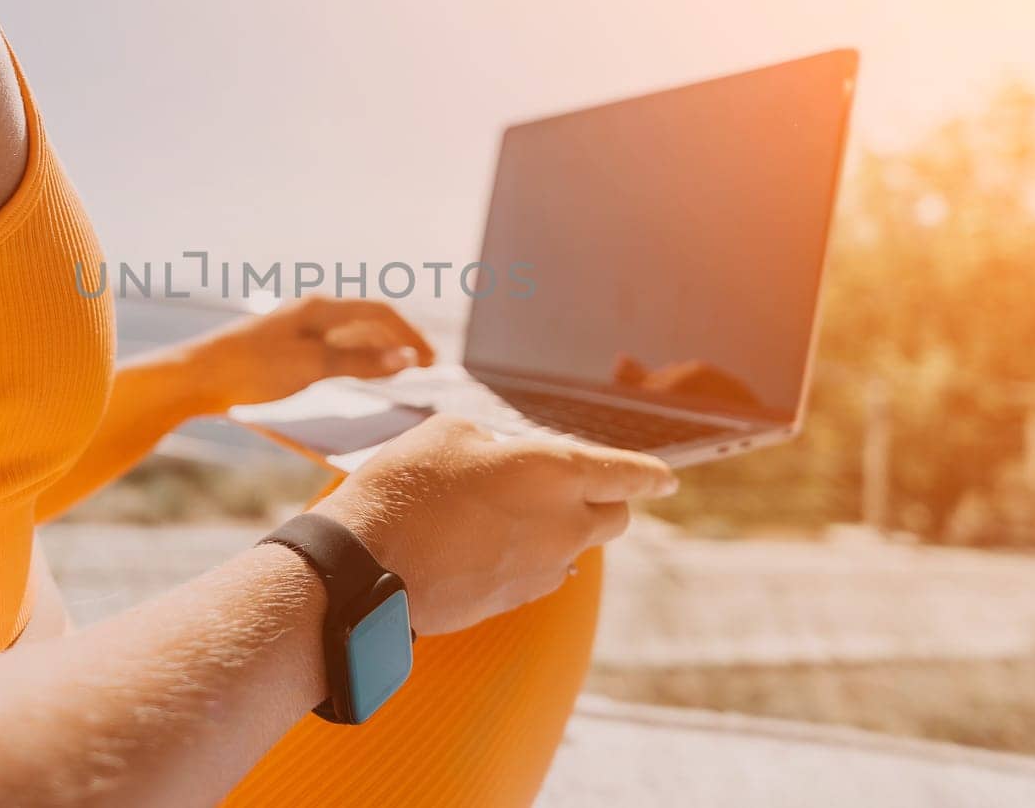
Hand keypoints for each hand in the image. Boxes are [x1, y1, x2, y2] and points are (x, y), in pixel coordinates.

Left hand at [191, 296, 435, 410]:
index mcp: (321, 308)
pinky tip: (360, 376)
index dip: (410, 335)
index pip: (380, 313)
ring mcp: (299, 330)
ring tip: (401, 374)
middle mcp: (313, 313)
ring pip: (352, 335)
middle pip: (369, 322)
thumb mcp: (311, 367)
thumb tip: (405, 358)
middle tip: (425, 371)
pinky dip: (357, 360)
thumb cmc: (252, 370)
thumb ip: (359, 361)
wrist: (197, 377)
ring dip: (380, 351)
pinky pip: (335, 348)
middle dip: (400, 342)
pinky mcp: (287, 350)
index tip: (433, 362)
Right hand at [314, 414, 676, 634]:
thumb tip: (500, 459)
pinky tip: (493, 545)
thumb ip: (492, 440)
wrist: (367, 566)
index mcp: (554, 473)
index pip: (626, 473)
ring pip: (578, 549)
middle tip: (576, 487)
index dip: (651, 473)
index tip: (667, 478)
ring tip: (513, 514)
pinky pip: (545, 575)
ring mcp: (542, 570)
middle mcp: (562, 525)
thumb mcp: (447, 433)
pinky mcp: (514, 600)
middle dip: (606, 500)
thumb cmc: (405, 488)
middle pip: (614, 518)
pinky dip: (533, 557)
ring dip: (562, 530)